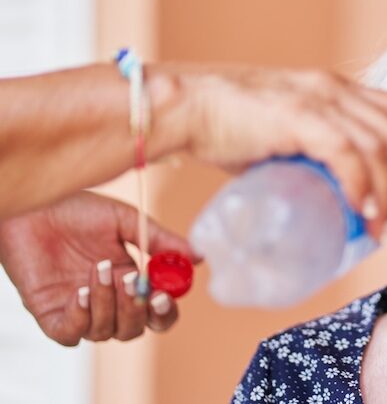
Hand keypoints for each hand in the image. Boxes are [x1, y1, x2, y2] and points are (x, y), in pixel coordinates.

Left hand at [0, 191, 200, 345]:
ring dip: (108, 304)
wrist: (33, 207)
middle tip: (133, 282)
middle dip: (137, 311)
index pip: (157, 312)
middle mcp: (108, 301)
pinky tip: (80, 291)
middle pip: (135, 329)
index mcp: (131, 281)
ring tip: (98, 269)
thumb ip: (160, 240)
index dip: (165, 311)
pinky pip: (71, 335)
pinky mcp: (51, 315)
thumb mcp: (126, 220)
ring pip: (105, 332)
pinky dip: (80, 318)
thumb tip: (198, 256)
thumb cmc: (76, 210)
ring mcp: (80, 310)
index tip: (165, 294)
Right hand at [175, 67, 386, 227]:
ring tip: (379, 224)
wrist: (184, 107)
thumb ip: (314, 153)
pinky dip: (361, 185)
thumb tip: (334, 198)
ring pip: (378, 146)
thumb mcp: (287, 133)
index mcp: (337, 89)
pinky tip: (361, 209)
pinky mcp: (295, 116)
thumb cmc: (230, 127)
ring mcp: (316, 100)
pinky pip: (346, 152)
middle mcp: (334, 88)